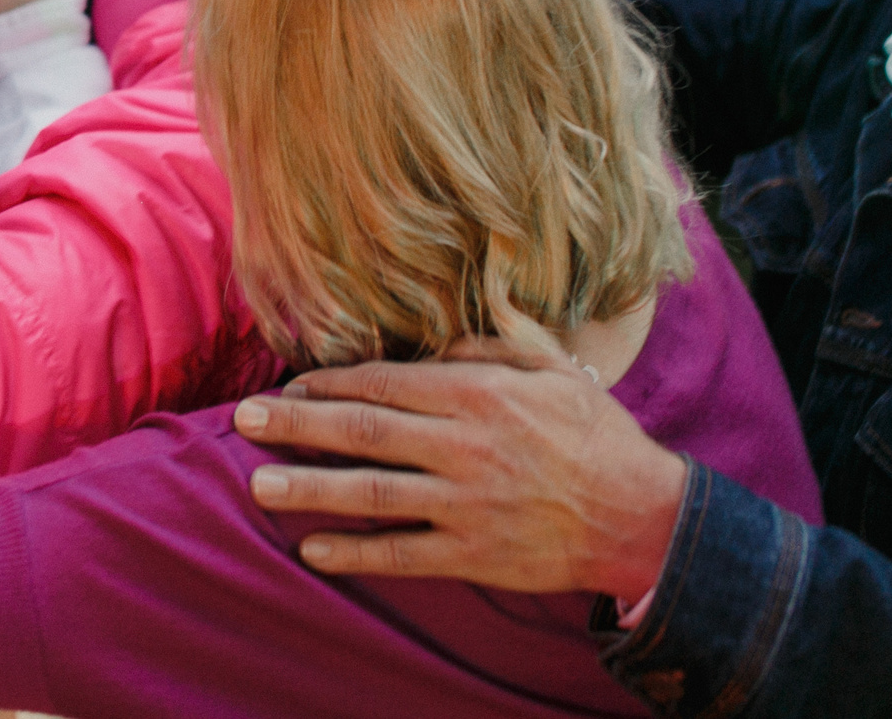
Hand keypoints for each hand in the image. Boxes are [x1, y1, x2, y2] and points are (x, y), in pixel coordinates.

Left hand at [232, 337, 685, 597]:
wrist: (646, 518)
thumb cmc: (595, 436)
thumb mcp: (552, 369)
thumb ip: (489, 346)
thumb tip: (434, 338)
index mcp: (479, 395)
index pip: (384, 382)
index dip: (328, 382)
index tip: (288, 383)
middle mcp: (465, 446)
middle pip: (363, 430)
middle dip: (297, 423)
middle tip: (245, 420)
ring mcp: (467, 504)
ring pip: (373, 492)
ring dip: (310, 487)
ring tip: (259, 484)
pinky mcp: (476, 554)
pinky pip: (404, 554)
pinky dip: (357, 553)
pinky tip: (315, 551)